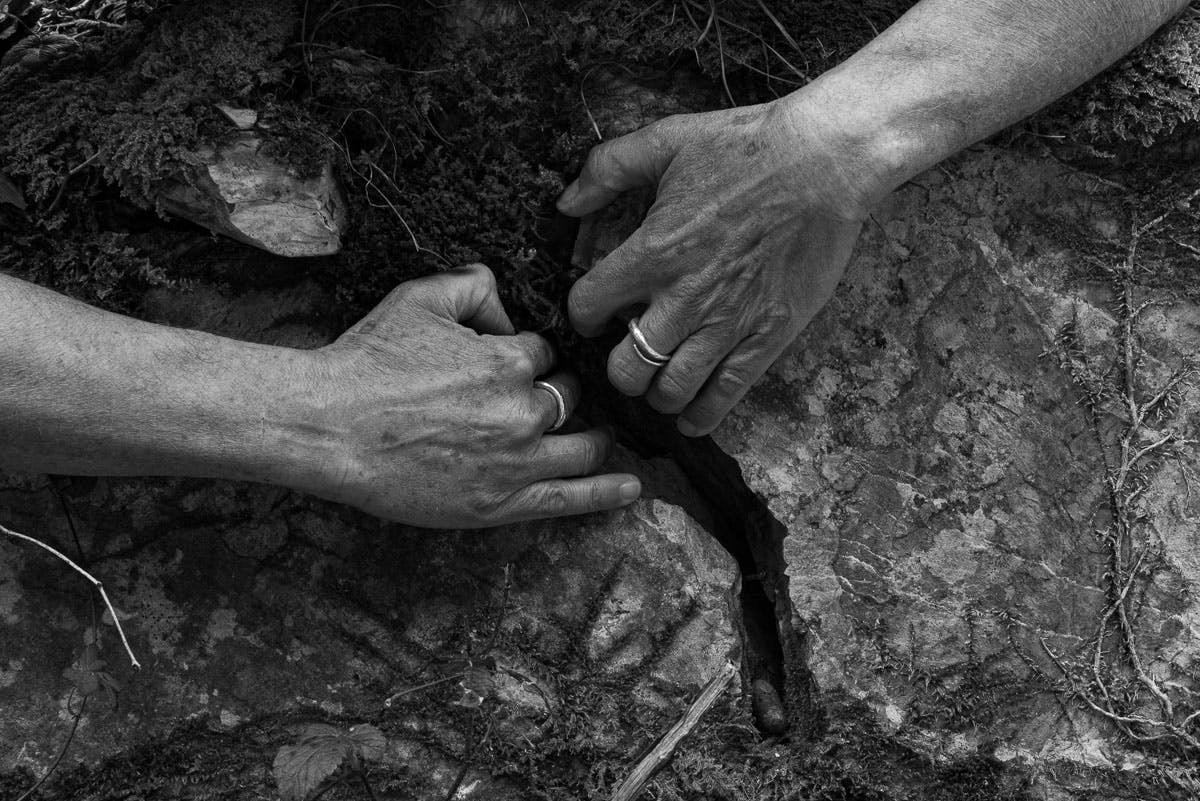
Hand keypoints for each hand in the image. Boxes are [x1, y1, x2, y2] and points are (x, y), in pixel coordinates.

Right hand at [300, 264, 639, 527]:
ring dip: (590, 437)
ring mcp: (516, 460)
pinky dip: (605, 493)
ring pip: (581, 445)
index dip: (528, 354)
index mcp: (508, 360)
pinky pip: (569, 498)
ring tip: (594, 437)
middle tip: (534, 398)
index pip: (546, 353)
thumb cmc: (370, 361)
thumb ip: (473, 284)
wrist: (332, 427)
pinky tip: (631, 490)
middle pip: (566, 397)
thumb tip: (505, 295)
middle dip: (557, 392)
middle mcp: (522, 410)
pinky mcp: (502, 502)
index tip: (508, 362)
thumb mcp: (419, 298)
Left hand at [558, 92, 882, 435]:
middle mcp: (685, 297)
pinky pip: (726, 394)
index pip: (587, 307)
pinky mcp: (769, 335)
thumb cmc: (746, 146)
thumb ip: (607, 168)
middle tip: (627, 353)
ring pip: (673, 390)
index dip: (581, 315)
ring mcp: (729, 322)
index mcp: (653, 251)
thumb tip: (565, 201)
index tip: (594, 314)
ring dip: (657, 393)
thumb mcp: (666, 140)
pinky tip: (691, 416)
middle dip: (618, 367)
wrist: (824, 162)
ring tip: (659, 382)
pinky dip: (703, 414)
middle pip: (626, 367)